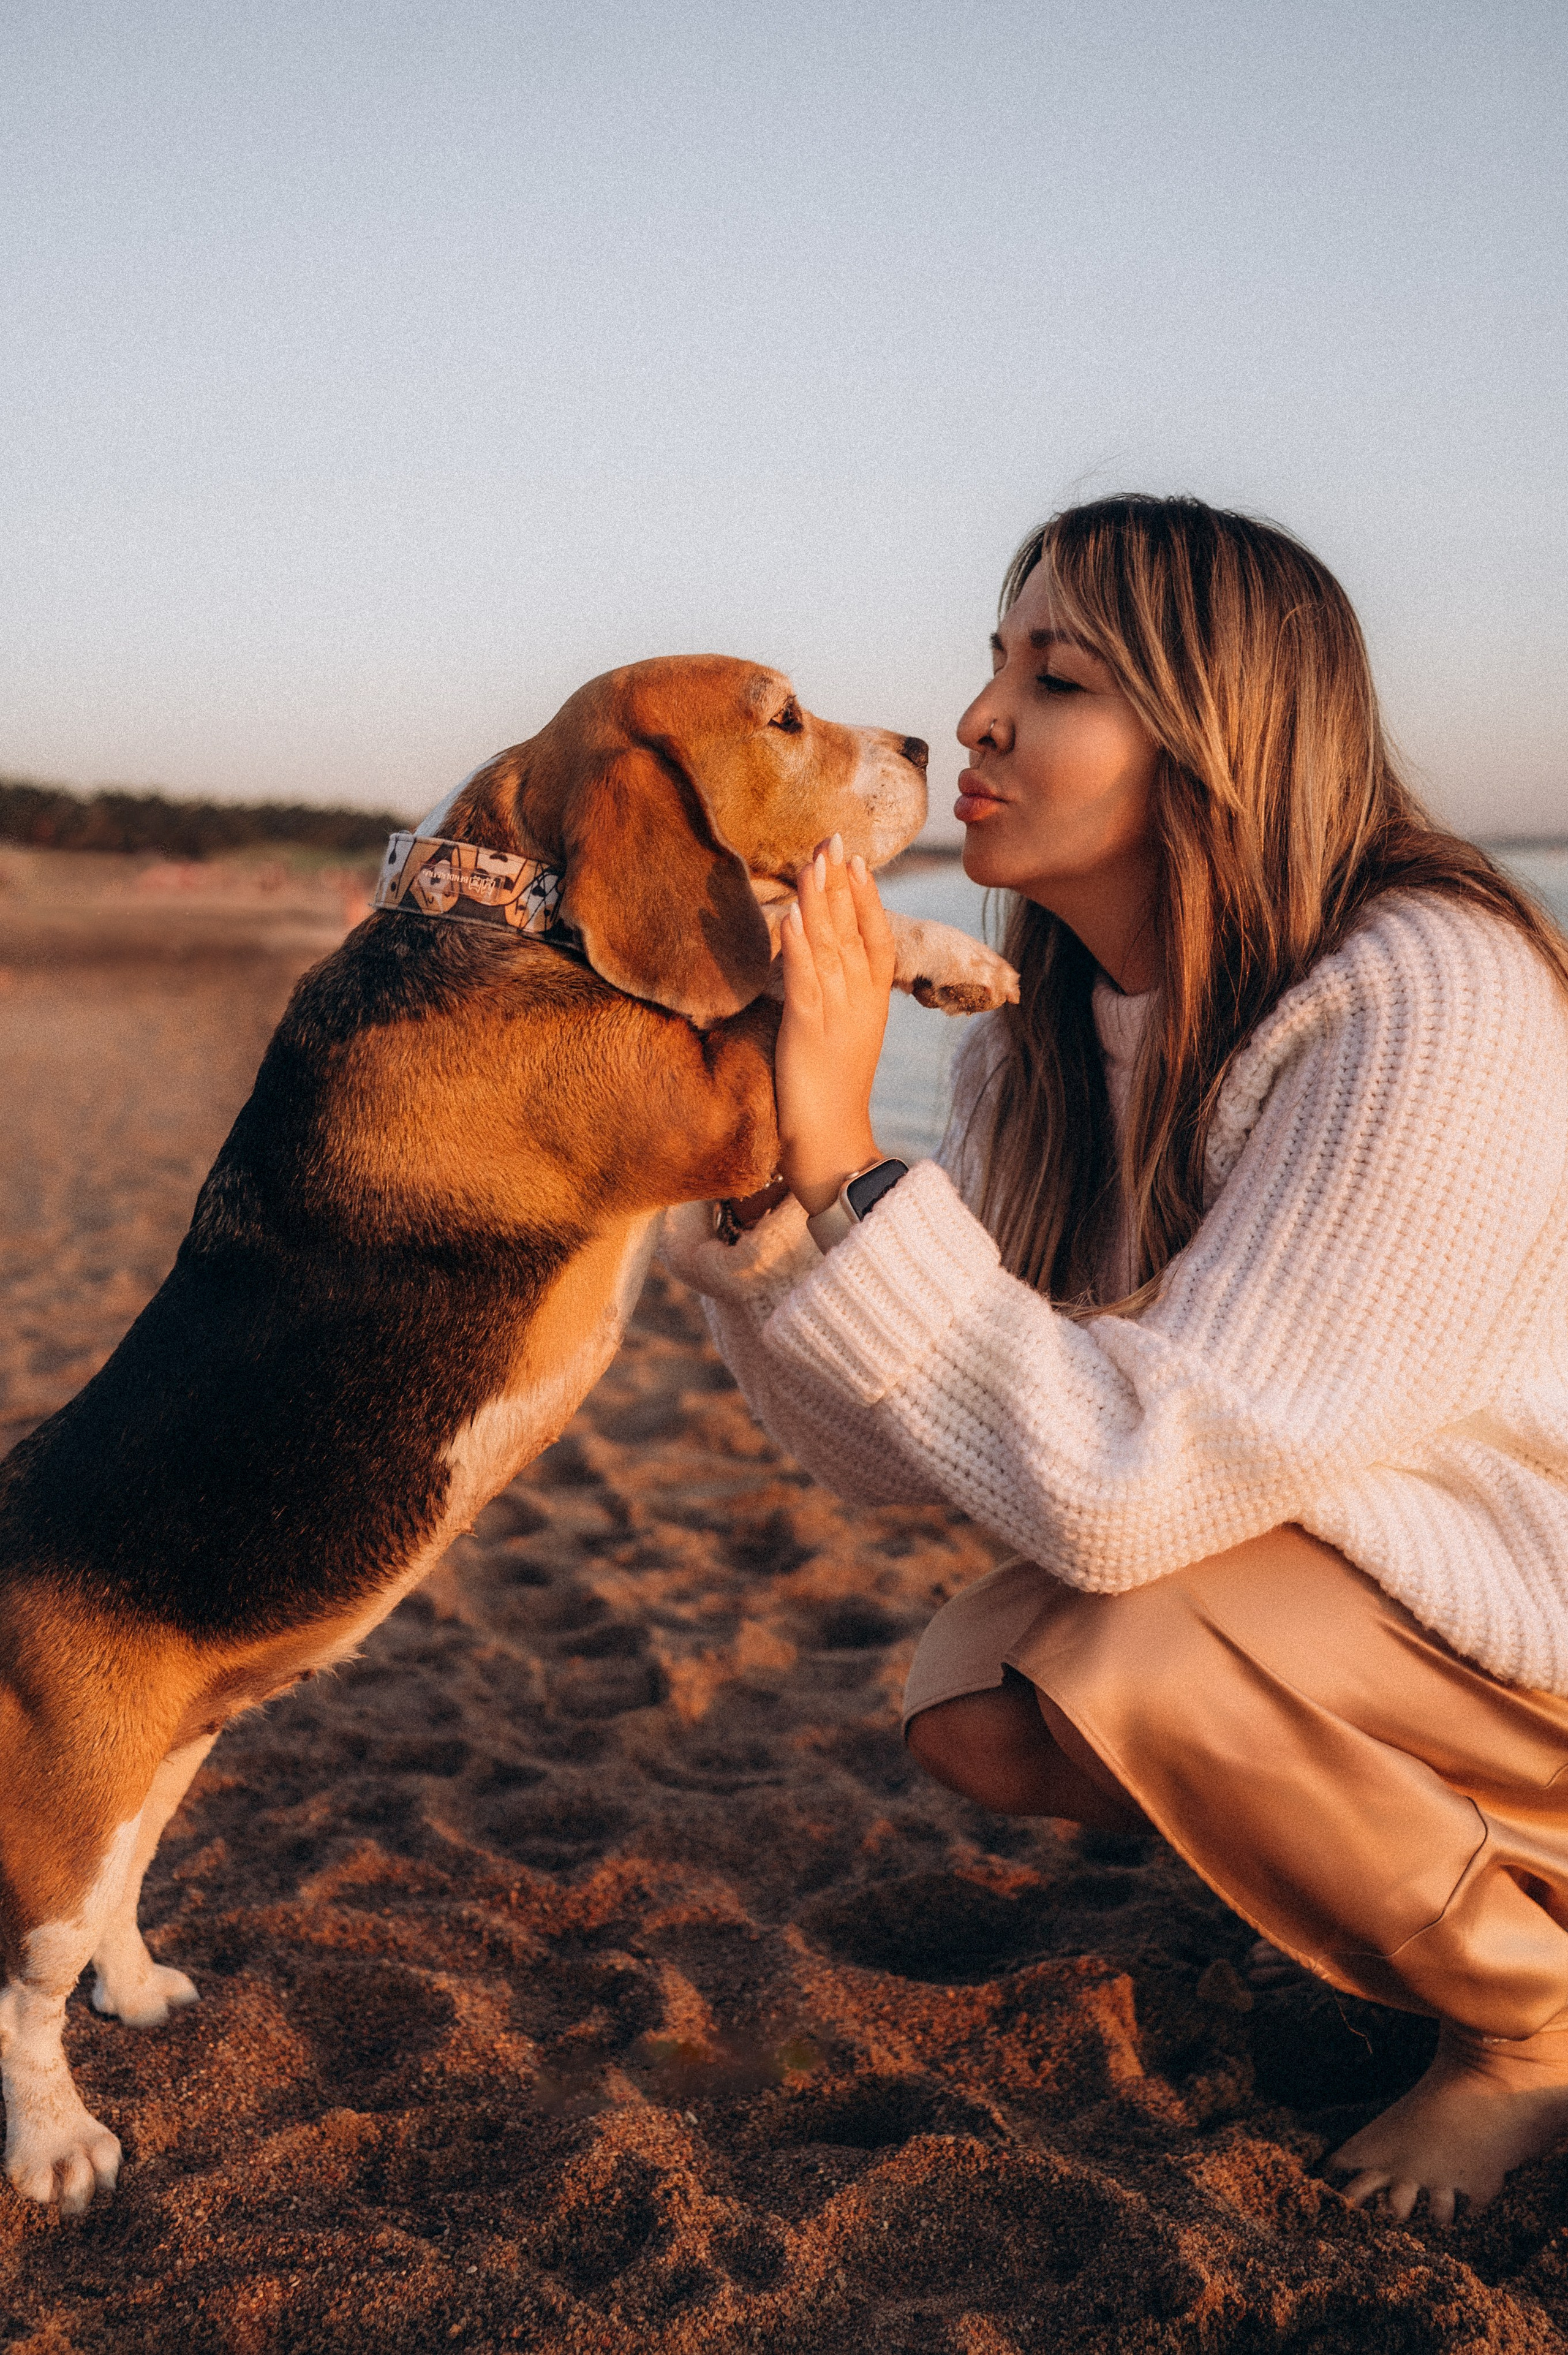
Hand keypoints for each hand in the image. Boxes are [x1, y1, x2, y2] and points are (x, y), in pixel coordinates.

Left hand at [775, 833, 895, 1214]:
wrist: (834, 1143)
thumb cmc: (832, 1094)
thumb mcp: (843, 1037)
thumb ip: (837, 999)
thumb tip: (820, 964)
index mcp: (871, 1002)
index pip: (875, 938)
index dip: (867, 897)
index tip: (856, 859)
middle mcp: (858, 1001)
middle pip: (853, 930)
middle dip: (841, 882)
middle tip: (832, 837)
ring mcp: (835, 1014)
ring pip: (830, 947)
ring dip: (820, 901)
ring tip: (813, 861)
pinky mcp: (808, 1031)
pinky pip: (803, 981)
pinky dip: (797, 947)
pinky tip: (790, 917)